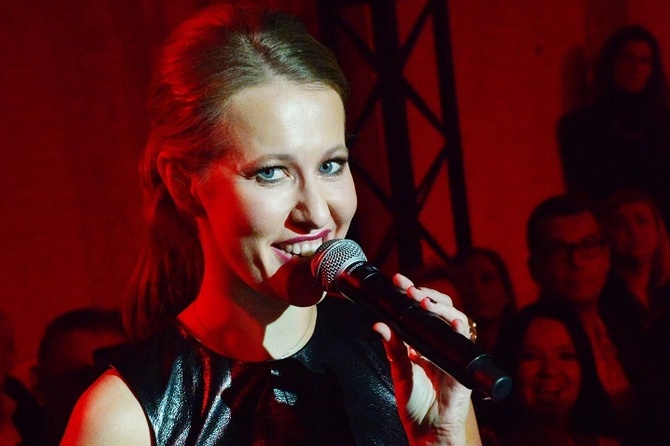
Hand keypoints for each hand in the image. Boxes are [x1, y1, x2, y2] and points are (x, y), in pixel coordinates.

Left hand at [373, 273, 478, 445]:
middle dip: (427, 295)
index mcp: (425, 342)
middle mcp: (442, 344)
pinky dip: (460, 332)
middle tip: (410, 290)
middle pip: (441, 310)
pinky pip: (465, 346)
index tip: (399, 281)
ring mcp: (454, 353)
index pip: (422, 311)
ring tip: (425, 302)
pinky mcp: (462, 367)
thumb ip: (392, 348)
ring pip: (456, 320)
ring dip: (441, 308)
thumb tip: (379, 325)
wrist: (427, 431)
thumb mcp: (400, 371)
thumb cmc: (416, 404)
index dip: (414, 293)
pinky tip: (455, 323)